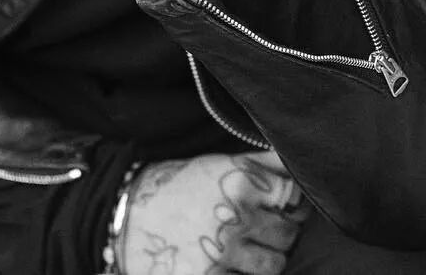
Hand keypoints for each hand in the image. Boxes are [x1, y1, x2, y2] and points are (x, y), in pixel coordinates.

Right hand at [118, 148, 310, 274]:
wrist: (130, 214)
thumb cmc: (180, 184)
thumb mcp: (220, 163)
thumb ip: (262, 163)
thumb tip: (296, 162)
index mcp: (242, 183)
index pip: (295, 197)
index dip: (294, 203)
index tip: (286, 206)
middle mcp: (237, 217)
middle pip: (289, 234)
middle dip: (283, 232)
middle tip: (269, 230)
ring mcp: (224, 252)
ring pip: (275, 265)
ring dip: (270, 259)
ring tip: (254, 250)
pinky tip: (235, 264)